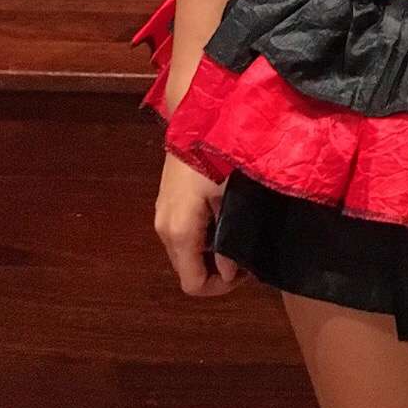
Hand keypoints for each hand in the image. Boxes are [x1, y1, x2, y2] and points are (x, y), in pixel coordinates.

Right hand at [154, 152, 240, 296]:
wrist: (197, 120)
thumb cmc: (217, 156)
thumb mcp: (232, 197)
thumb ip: (231, 238)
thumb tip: (231, 272)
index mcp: (179, 232)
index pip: (192, 284)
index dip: (219, 287)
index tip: (245, 272)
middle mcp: (164, 229)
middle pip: (187, 269)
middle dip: (215, 269)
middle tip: (245, 253)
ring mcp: (162, 215)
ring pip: (185, 251)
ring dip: (209, 252)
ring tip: (237, 233)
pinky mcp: (166, 203)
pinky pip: (182, 233)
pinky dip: (202, 236)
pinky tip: (222, 217)